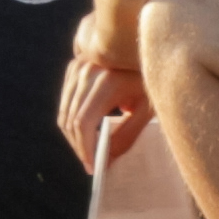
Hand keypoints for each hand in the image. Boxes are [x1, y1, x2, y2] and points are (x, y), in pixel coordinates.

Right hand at [59, 26, 151, 166]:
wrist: (150, 50)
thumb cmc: (154, 80)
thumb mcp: (147, 110)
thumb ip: (126, 135)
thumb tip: (106, 161)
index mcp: (107, 81)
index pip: (83, 122)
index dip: (85, 148)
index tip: (93, 168)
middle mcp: (87, 72)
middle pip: (70, 119)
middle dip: (79, 147)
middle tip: (92, 165)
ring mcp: (78, 66)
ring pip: (64, 111)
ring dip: (74, 136)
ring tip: (89, 152)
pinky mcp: (75, 66)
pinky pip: (66, 100)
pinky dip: (72, 120)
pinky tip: (87, 133)